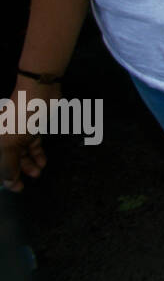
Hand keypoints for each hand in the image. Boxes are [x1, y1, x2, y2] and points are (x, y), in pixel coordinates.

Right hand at [1, 77, 55, 191]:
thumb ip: (8, 165)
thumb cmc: (20, 117)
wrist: (39, 92)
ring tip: (38, 171)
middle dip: (17, 172)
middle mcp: (2, 137)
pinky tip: (42, 162)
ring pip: (21, 154)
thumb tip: (9, 182)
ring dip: (29, 164)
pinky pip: (32, 145)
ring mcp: (16, 133)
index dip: (4, 177)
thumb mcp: (10, 145)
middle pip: (7, 160)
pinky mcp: (30, 129)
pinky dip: (37, 154)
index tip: (15, 188)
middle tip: (25, 184)